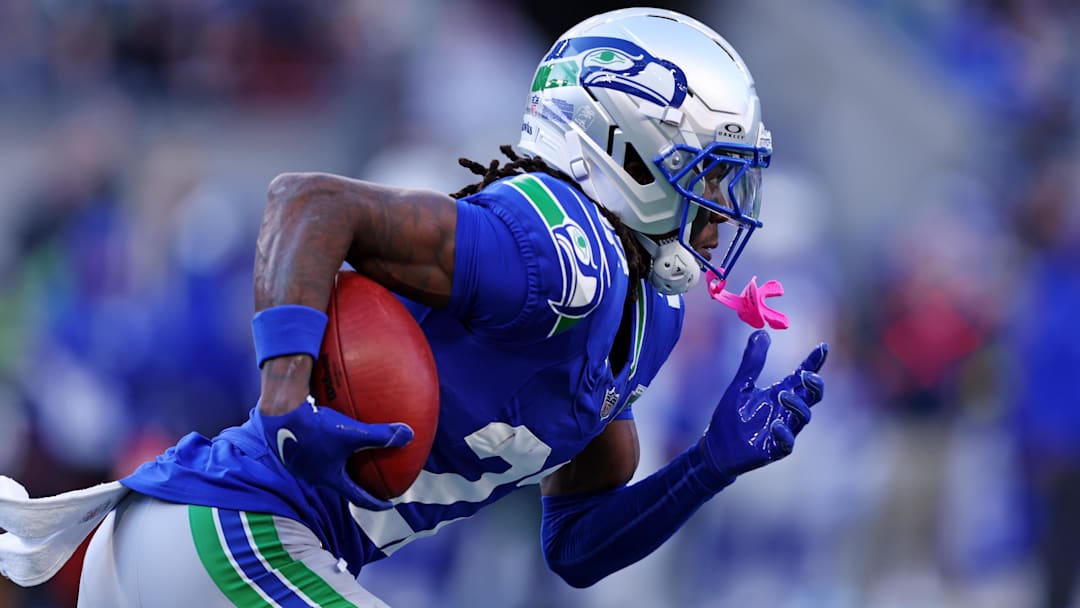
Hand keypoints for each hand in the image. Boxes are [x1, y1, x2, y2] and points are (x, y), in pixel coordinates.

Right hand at [257, 400, 413, 509]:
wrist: (279, 414)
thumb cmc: (315, 428)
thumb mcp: (351, 433)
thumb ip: (380, 435)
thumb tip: (409, 434)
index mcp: (330, 478)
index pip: (358, 498)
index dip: (375, 503)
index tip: (388, 505)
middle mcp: (315, 476)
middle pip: (341, 485)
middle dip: (358, 485)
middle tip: (372, 482)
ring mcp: (301, 464)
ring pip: (326, 468)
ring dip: (341, 466)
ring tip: (352, 457)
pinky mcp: (293, 448)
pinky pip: (315, 452)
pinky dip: (327, 448)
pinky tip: (330, 433)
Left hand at [699, 330, 826, 477]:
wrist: (715, 446)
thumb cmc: (731, 416)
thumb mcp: (741, 384)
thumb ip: (752, 362)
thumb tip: (762, 332)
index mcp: (780, 393)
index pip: (802, 376)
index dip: (814, 362)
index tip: (822, 347)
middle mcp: (786, 411)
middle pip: (812, 396)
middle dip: (815, 385)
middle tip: (806, 375)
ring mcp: (783, 430)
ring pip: (803, 417)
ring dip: (797, 405)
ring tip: (782, 395)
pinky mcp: (774, 449)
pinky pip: (788, 443)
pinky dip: (785, 434)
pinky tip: (777, 424)